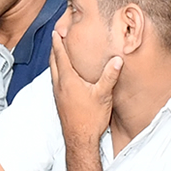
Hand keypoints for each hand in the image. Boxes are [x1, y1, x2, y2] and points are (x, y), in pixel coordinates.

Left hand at [48, 13, 120, 147]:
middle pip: (53, 61)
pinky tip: (64, 74)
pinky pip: (56, 80)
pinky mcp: (59, 101)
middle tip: (56, 36)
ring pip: (53, 71)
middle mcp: (59, 85)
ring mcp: (57, 94)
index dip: (58, 42)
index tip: (56, 31)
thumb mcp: (103, 95)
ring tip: (58, 51)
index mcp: (68, 80)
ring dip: (54, 59)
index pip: (60, 56)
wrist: (80, 139)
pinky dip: (57, 70)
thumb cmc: (91, 118)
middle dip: (54, 47)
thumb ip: (109, 76)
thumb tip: (117, 59)